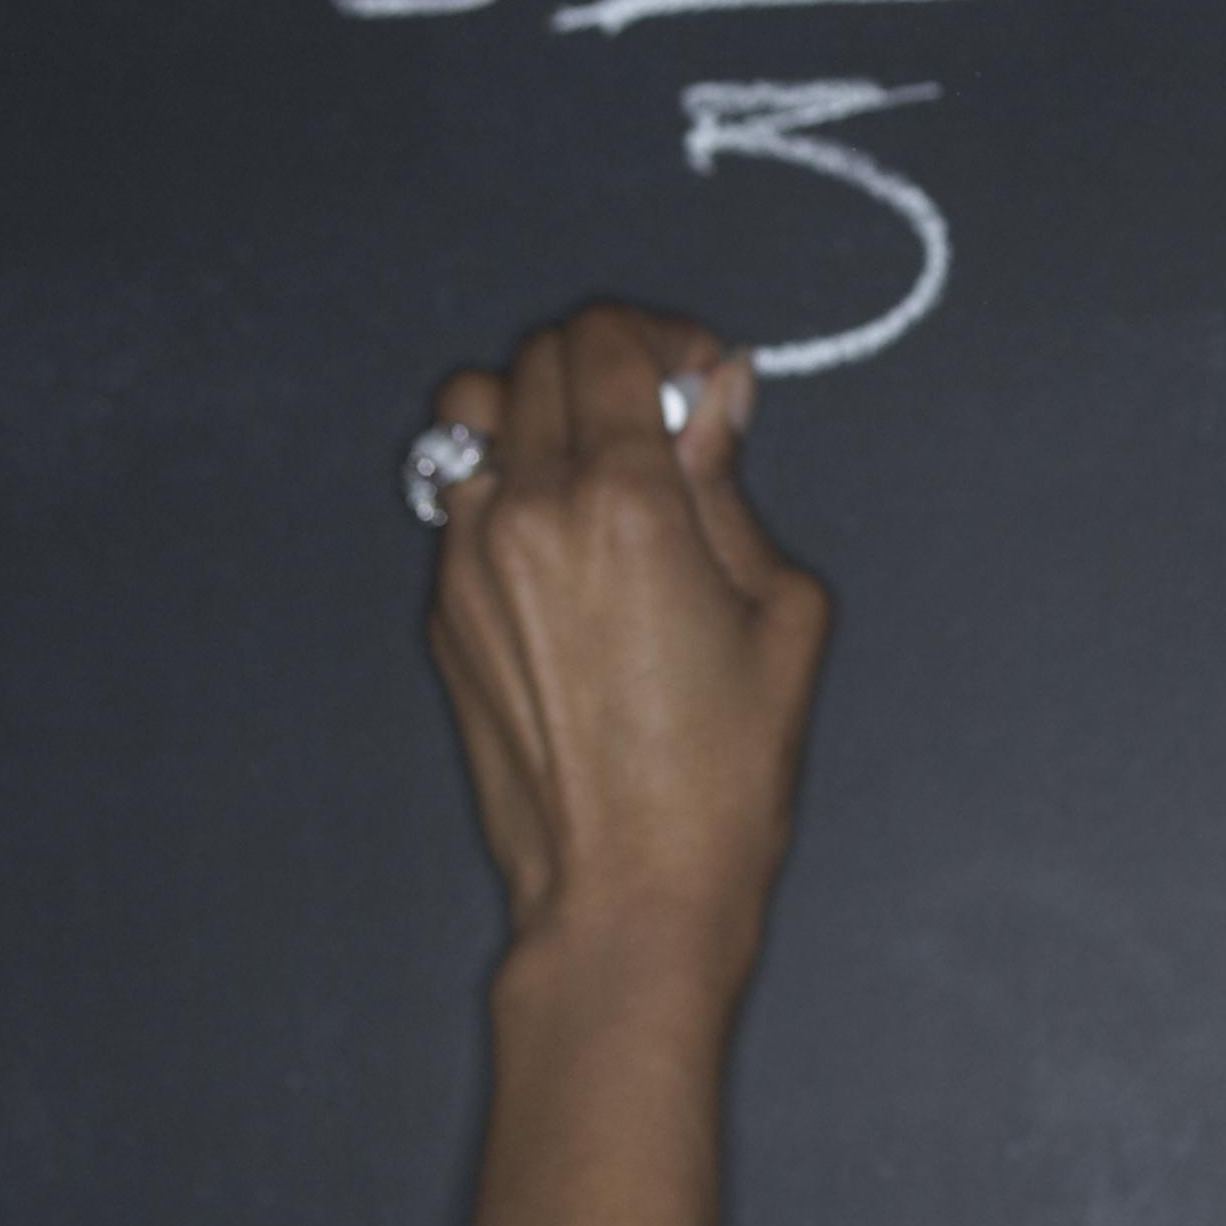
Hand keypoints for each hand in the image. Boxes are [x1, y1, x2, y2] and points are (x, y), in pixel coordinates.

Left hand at [416, 301, 831, 971]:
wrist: (627, 888)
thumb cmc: (727, 770)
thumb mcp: (783, 614)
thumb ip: (731, 485)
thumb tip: (716, 394)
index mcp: (625, 500)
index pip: (605, 340)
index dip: (663, 337)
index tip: (702, 377)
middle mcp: (529, 511)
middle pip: (536, 359)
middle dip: (604, 364)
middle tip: (659, 417)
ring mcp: (468, 560)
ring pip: (471, 412)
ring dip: (533, 411)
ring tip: (590, 467)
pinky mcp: (442, 611)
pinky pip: (459, 501)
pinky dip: (507, 488)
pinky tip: (564, 552)